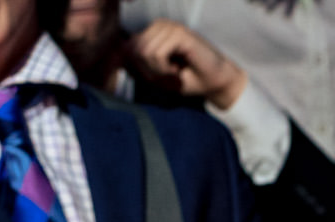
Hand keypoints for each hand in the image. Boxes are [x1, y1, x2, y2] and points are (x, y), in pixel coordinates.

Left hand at [123, 20, 248, 109]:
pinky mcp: (179, 33)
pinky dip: (164, 70)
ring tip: (173, 74)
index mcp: (152, 32)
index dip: (139, 69)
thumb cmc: (188, 79)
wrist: (215, 83)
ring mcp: (169, 27)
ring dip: (157, 72)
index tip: (159, 77)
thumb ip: (137, 64)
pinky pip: (156, 54)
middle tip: (167, 78)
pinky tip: (178, 71)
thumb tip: (119, 55)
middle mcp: (159, 25)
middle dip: (148, 71)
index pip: (128, 48)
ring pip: (143, 52)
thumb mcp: (155, 75)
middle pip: (134, 50)